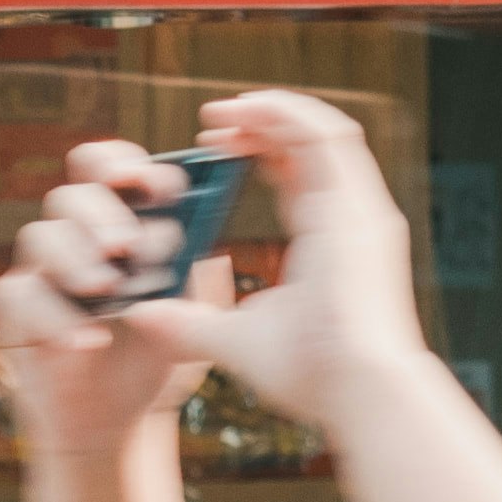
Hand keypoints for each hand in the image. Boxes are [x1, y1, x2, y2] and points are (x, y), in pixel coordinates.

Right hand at [0, 139, 220, 464]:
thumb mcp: (185, 312)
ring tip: (106, 291)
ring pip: (40, 234)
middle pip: (71, 194)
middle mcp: (73, 237)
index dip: (127, 166)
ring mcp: (39, 270)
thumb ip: (190, 271)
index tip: (159, 190)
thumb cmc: (148, 354)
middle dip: (101, 215)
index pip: (108, 168)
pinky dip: (55, 316)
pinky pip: (20, 291)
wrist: (113, 418)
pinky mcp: (13, 308)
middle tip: (126, 247)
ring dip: (75, 259)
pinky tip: (88, 341)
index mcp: (116, 222)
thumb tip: (197, 236)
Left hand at [111, 89, 430, 434]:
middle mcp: (353, 217)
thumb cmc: (312, 377)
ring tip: (226, 109)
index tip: (214, 146)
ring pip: (324, 129)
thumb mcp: (235, 342)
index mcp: (331, 239)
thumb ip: (190, 323)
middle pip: (312, 144)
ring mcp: (362, 210)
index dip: (259, 149)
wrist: (358, 392)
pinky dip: (288, 115)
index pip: (300, 173)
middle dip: (263, 121)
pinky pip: (327, 137)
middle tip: (212, 119)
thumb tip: (139, 314)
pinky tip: (249, 109)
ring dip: (274, 109)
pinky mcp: (360, 207)